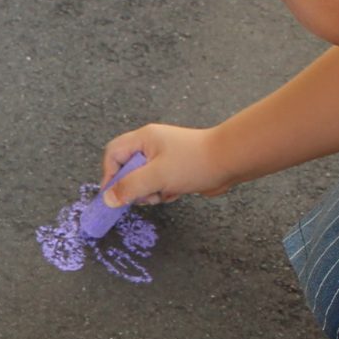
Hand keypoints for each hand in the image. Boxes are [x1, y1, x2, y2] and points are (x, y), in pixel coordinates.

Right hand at [98, 124, 234, 207]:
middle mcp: (151, 145)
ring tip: (164, 193)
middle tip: (146, 194)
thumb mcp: (156, 176)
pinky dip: (163, 191)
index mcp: (143, 138)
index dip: (110, 174)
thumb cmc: (194, 163)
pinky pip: (159, 183)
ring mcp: (164, 157)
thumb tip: (108, 199)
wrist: (230, 161)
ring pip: (143, 179)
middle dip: (134, 186)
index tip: (116, 194)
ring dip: (150, 192)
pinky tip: (176, 192)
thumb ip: (130, 187)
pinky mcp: (175, 168)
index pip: (113, 153)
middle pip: (127, 168)